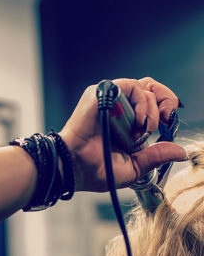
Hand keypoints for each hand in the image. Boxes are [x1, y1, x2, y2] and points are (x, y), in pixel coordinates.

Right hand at [59, 77, 186, 191]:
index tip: (168, 124)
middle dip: (166, 100)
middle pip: (150, 88)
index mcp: (124, 121)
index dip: (164, 108)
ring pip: (143, 87)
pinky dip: (140, 101)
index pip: (150, 101)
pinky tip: (137, 121)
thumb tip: (180, 151)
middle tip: (166, 118)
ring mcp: (108, 99)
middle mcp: (117, 107)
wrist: (76, 168)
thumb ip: (156, 155)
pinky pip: (129, 86)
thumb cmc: (96, 169)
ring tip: (144, 128)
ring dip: (151, 109)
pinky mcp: (100, 93)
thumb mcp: (135, 166)